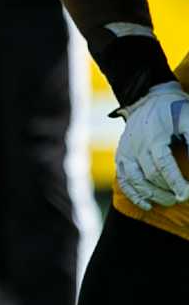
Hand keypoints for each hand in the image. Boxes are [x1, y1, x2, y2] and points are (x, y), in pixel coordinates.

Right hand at [115, 81, 188, 209]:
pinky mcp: (121, 157)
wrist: (147, 99)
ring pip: (135, 180)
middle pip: (150, 175)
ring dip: (151, 194)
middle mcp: (136, 146)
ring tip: (168, 201)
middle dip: (167, 190)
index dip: (175, 182)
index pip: (163, 166)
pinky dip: (134, 194)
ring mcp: (126, 152)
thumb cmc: (174, 110)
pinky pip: (123, 180)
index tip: (186, 194)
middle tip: (181, 198)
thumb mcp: (188, 120)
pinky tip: (147, 204)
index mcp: (153, 137)